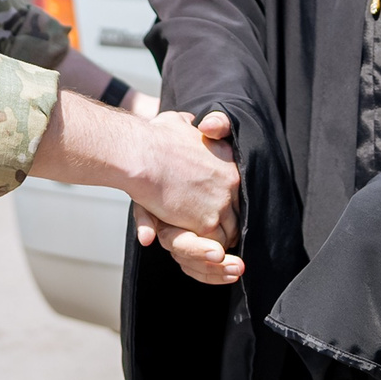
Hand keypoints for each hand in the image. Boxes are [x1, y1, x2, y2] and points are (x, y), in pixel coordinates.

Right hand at [130, 112, 242, 285]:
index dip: (228, 205)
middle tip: (221, 242)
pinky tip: (205, 254)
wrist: (143, 153)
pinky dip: (210, 252)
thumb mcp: (178, 122)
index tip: (220, 213)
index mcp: (229, 161)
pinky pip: (216, 245)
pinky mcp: (207, 221)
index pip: (238, 191)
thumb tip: (202, 124)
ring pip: (230, 233)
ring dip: (221, 244)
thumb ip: (189, 126)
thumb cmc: (155, 136)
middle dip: (228, 227)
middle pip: (237, 214)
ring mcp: (222, 203)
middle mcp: (233, 182)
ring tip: (219, 257)